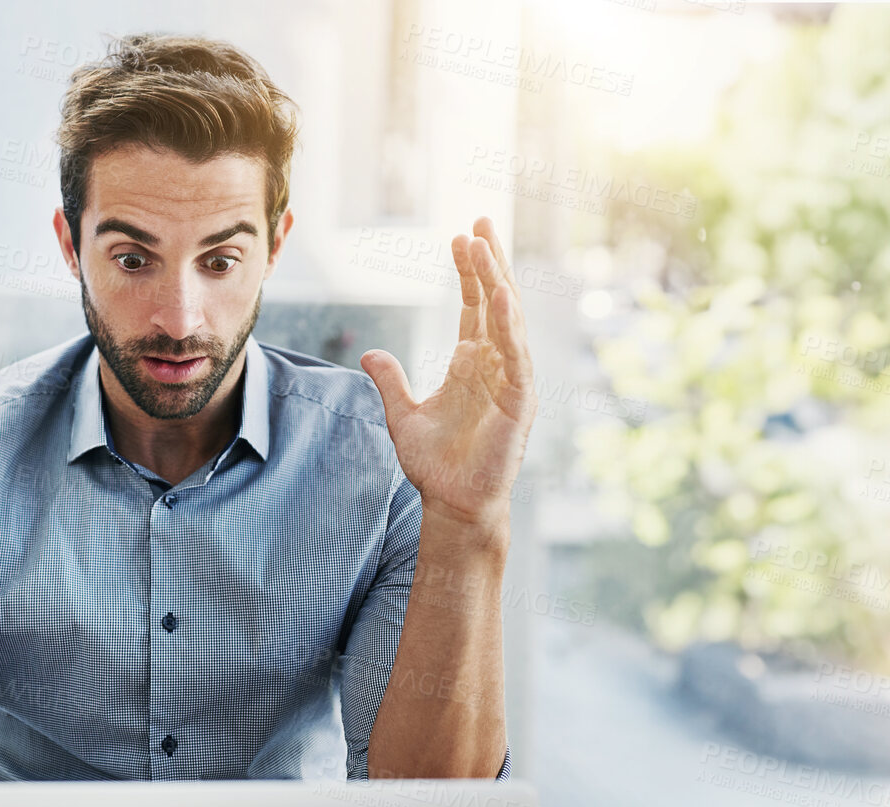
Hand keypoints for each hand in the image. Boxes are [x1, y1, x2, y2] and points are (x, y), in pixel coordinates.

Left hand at [360, 217, 536, 528]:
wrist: (453, 502)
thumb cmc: (435, 465)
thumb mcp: (402, 414)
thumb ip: (389, 381)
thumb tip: (369, 352)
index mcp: (471, 363)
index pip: (473, 306)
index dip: (468, 272)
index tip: (459, 236)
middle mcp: (494, 364)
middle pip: (495, 301)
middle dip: (489, 260)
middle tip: (480, 220)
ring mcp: (510, 379)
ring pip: (506, 319)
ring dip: (496, 280)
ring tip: (483, 244)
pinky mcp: (519, 399)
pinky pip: (516, 354)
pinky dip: (510, 324)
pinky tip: (502, 294)